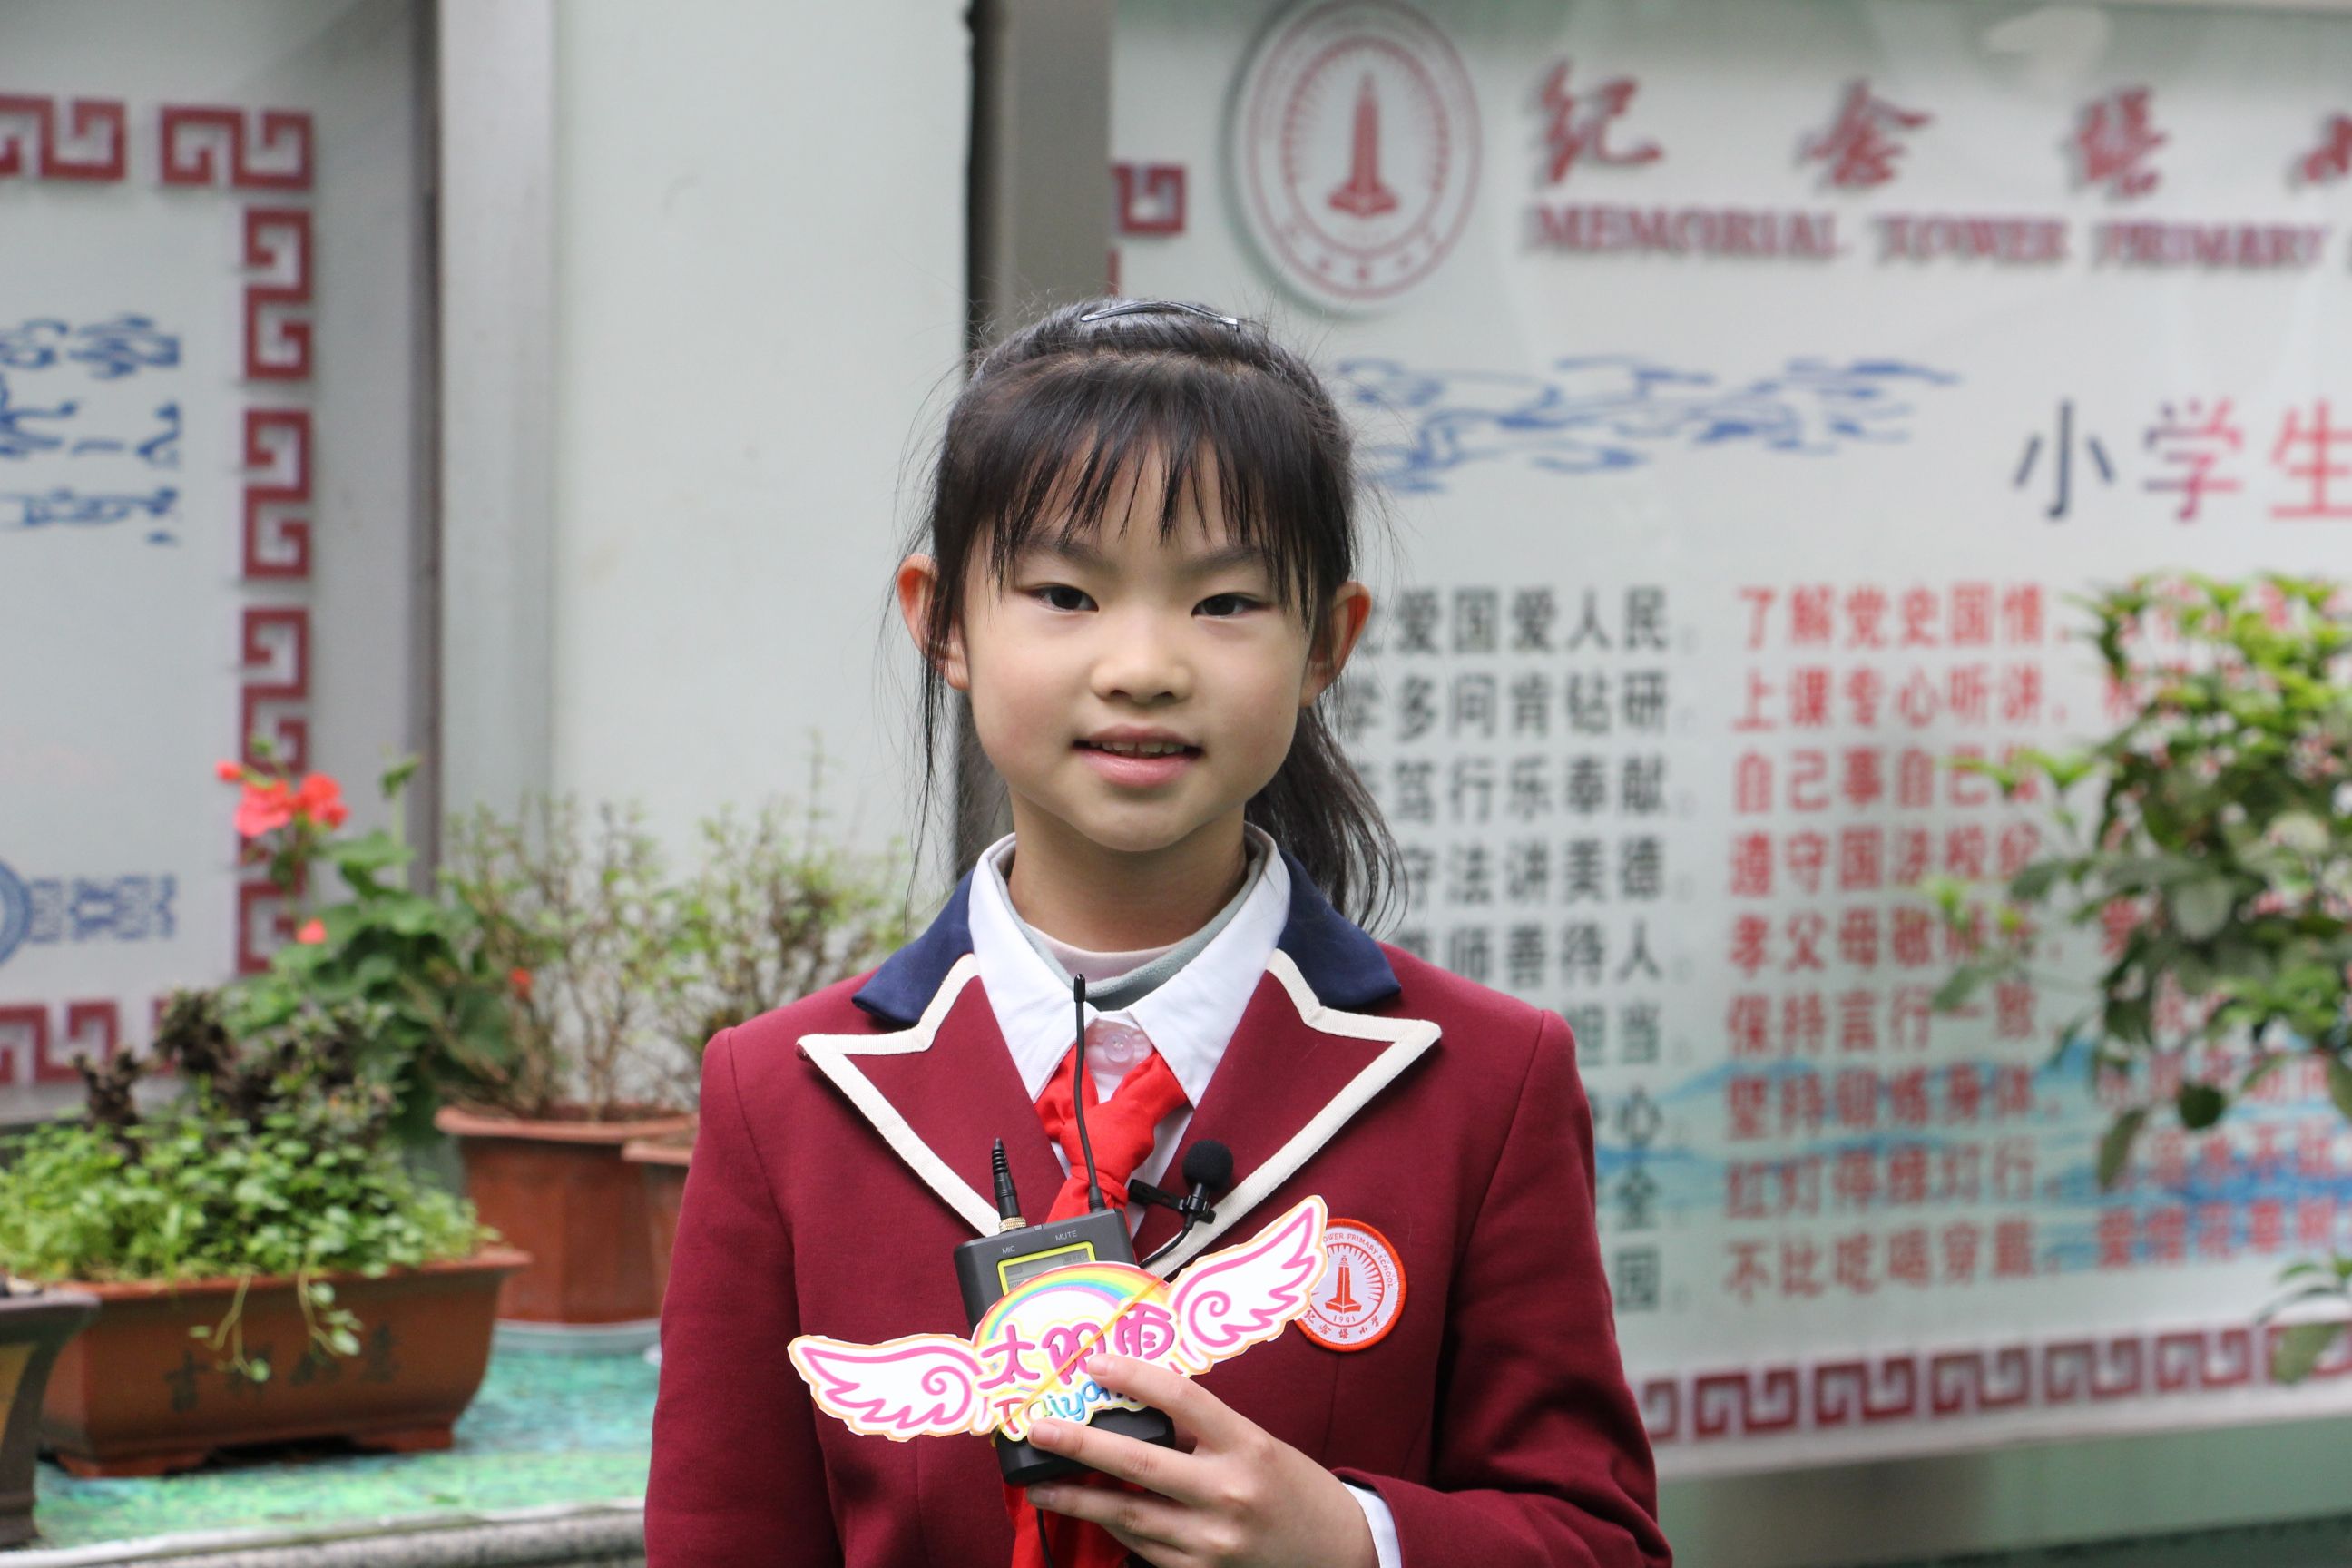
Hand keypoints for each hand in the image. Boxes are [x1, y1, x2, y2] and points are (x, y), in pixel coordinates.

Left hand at [1024, 1353, 1376, 1567]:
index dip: (1134, 1376)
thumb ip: (1203, 1432)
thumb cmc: (1293, 1489)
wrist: (1339, 1552)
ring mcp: (1213, 1540)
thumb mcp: (1258, 1445)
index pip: (1182, 1400)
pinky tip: (1091, 1514)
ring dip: (1078, 1500)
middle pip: (1141, 1461)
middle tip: (1039, 1429)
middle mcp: (1229, 1492)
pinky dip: (1115, 1529)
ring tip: (1040, 1485)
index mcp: (1246, 1446)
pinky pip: (1145, 1549)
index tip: (1095, 1362)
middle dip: (1081, 1444)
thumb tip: (1138, 1410)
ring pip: (1130, 1514)